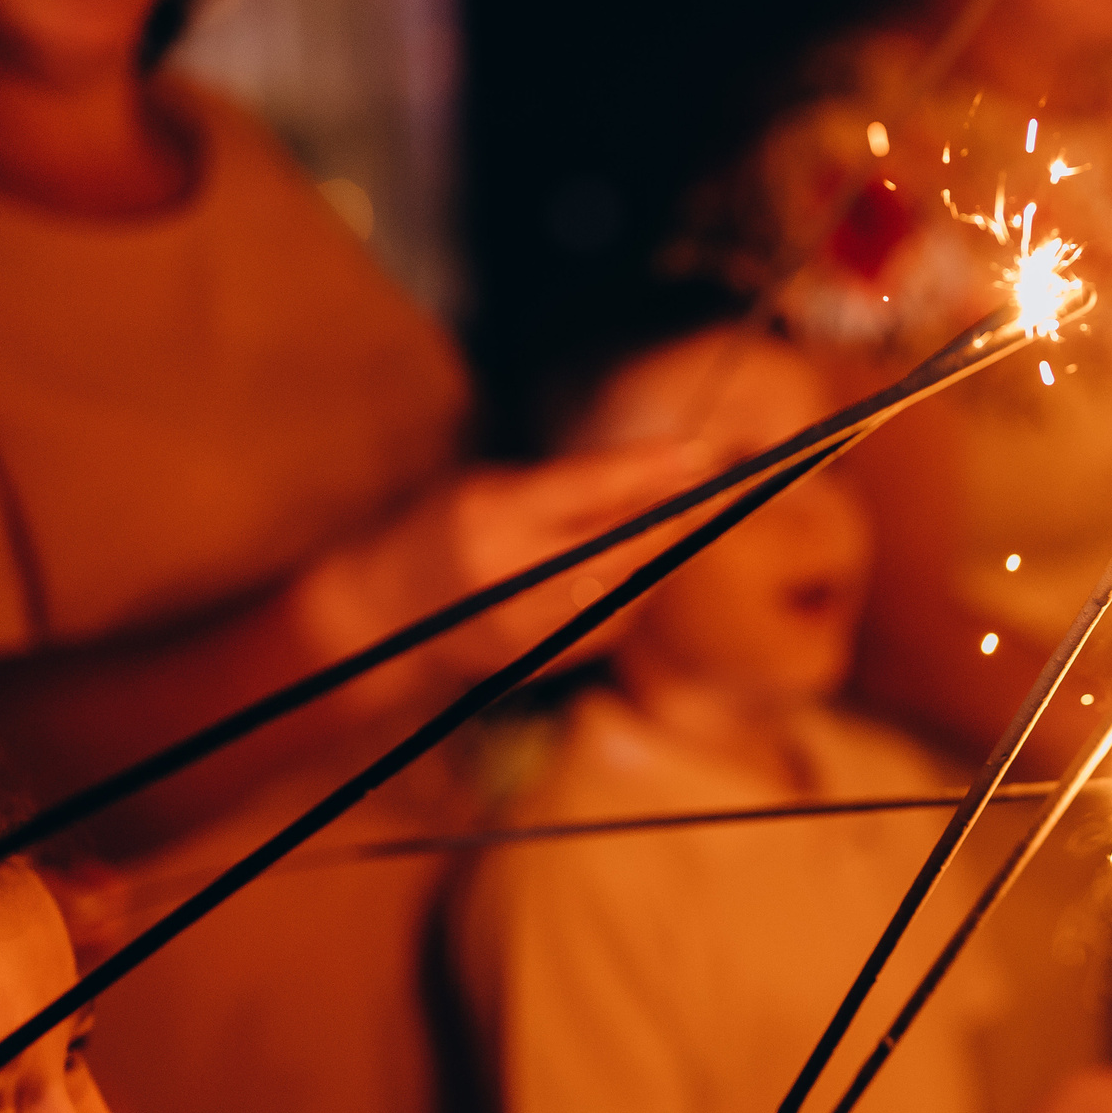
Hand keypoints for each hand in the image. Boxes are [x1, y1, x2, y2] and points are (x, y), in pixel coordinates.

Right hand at [305, 443, 718, 673]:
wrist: (388, 613)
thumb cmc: (443, 528)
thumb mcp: (490, 486)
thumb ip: (566, 487)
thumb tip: (657, 477)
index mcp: (493, 519)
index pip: (586, 491)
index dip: (648, 473)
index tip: (699, 453)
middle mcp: (514, 579)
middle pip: (622, 548)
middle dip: (678, 516)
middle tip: (723, 484)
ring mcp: (531, 629)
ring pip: (628, 586)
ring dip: (663, 549)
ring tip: (690, 514)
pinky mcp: (546, 659)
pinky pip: (616, 619)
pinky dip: (638, 585)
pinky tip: (646, 561)